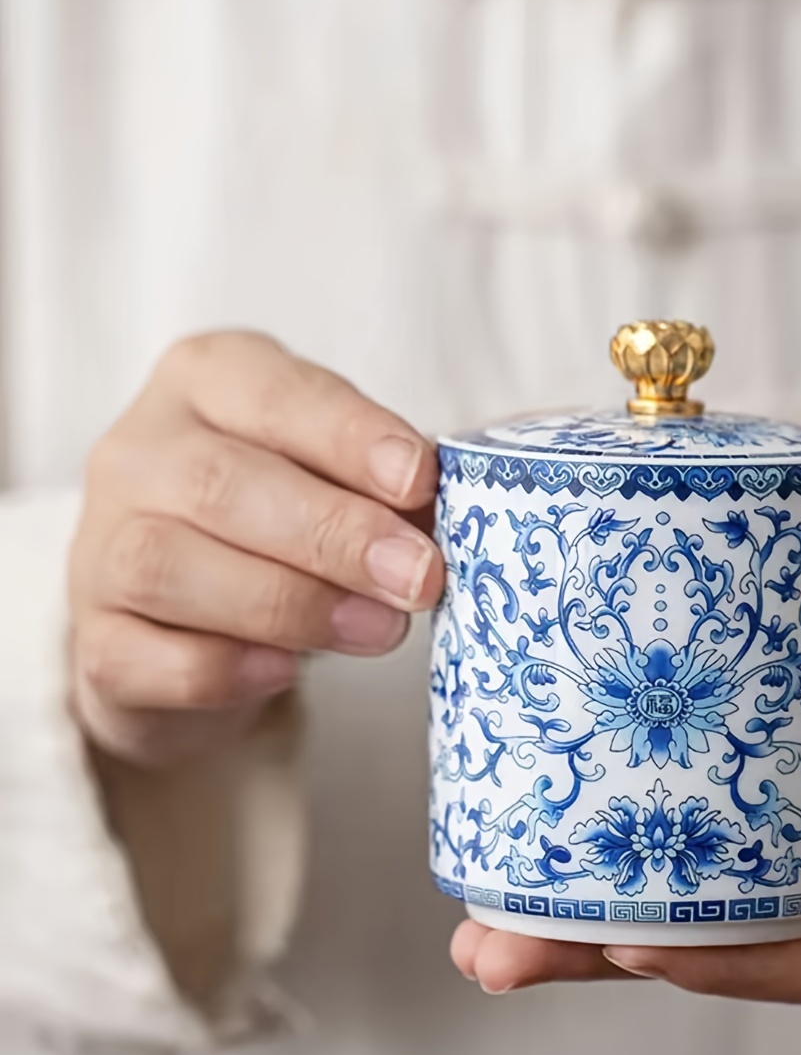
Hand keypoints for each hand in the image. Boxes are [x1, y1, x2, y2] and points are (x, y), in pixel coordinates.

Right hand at [70, 331, 442, 765]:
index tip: (420, 479)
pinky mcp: (98, 639)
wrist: (190, 619)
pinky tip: (285, 671)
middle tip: (418, 577)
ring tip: (379, 630)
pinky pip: (149, 656)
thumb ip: (388, 488)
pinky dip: (225, 668)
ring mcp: (100, 546)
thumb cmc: (282, 523)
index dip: (350, 437)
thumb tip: (449, 515)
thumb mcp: (338, 479)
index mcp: (208, 383)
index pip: (275, 394)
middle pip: (220, 483)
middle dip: (334, 533)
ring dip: (291, 603)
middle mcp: (138, 452)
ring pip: (169, 566)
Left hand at [451, 753, 800, 1025]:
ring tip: (487, 918)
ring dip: (599, 924)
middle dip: (603, 959)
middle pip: (724, 964)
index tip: (622, 938)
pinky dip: (658, 872)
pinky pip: (734, 882)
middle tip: (486, 949)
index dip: (718, 961)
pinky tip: (587, 854)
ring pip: (711, 927)